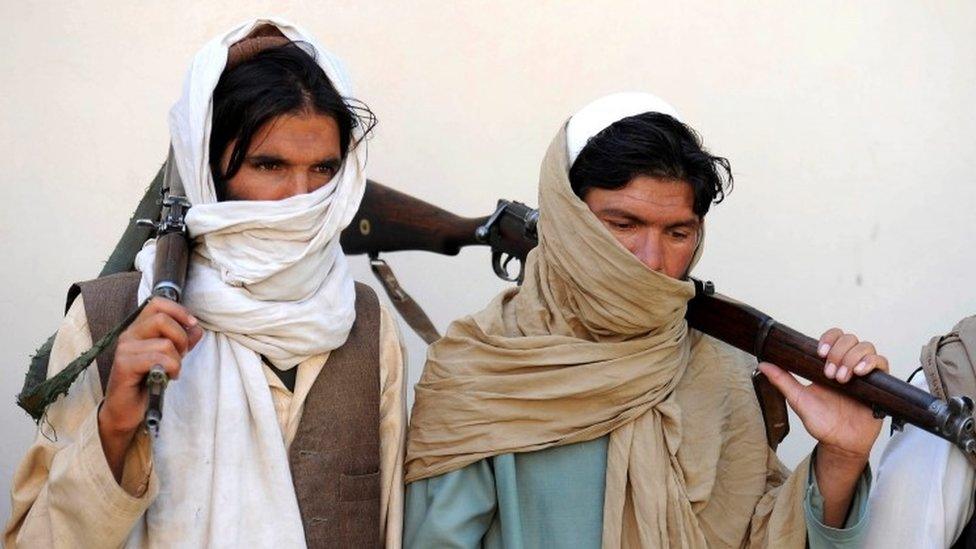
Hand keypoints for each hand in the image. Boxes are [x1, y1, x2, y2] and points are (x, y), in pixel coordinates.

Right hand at [97, 298, 202, 480]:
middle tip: (181, 355)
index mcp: (139, 328)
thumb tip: (196, 328)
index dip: (179, 310)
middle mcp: (129, 335)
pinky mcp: (124, 365)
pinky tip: (167, 378)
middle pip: (162, 319)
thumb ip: (183, 340)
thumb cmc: (147, 381)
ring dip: (177, 360)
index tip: (192, 324)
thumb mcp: (170, 357)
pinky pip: (157, 359)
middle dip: (181, 338)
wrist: (126, 410)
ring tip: (172, 371)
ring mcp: (124, 349)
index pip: (157, 303)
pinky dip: (170, 368)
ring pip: (164, 343)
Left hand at [759, 327, 888, 526]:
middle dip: (838, 353)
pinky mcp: (879, 384)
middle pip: (849, 339)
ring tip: (842, 379)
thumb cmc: (821, 421)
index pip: (833, 337)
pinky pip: (882, 362)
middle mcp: (847, 365)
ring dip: (852, 359)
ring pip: (865, 347)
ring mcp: (864, 373)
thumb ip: (783, 381)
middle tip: (829, 375)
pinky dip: (871, 362)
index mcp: (828, 364)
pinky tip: (861, 373)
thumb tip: (763, 364)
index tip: (819, 352)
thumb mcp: (798, 399)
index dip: (828, 338)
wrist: (840, 443)